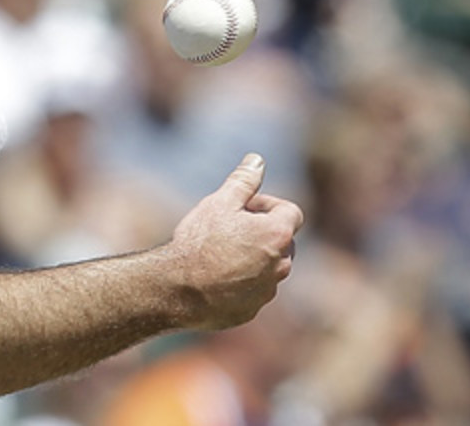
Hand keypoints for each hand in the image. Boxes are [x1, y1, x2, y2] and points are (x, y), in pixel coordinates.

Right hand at [166, 153, 302, 330]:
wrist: (177, 288)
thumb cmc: (199, 241)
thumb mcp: (219, 202)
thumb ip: (243, 181)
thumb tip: (257, 160)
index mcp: (277, 234)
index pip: (291, 212)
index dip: (268, 205)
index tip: (243, 207)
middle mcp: (281, 264)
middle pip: (282, 240)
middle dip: (262, 231)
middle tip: (229, 227)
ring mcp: (268, 290)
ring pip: (269, 267)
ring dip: (253, 257)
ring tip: (219, 252)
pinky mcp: (252, 309)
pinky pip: (254, 290)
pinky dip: (242, 281)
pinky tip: (214, 276)